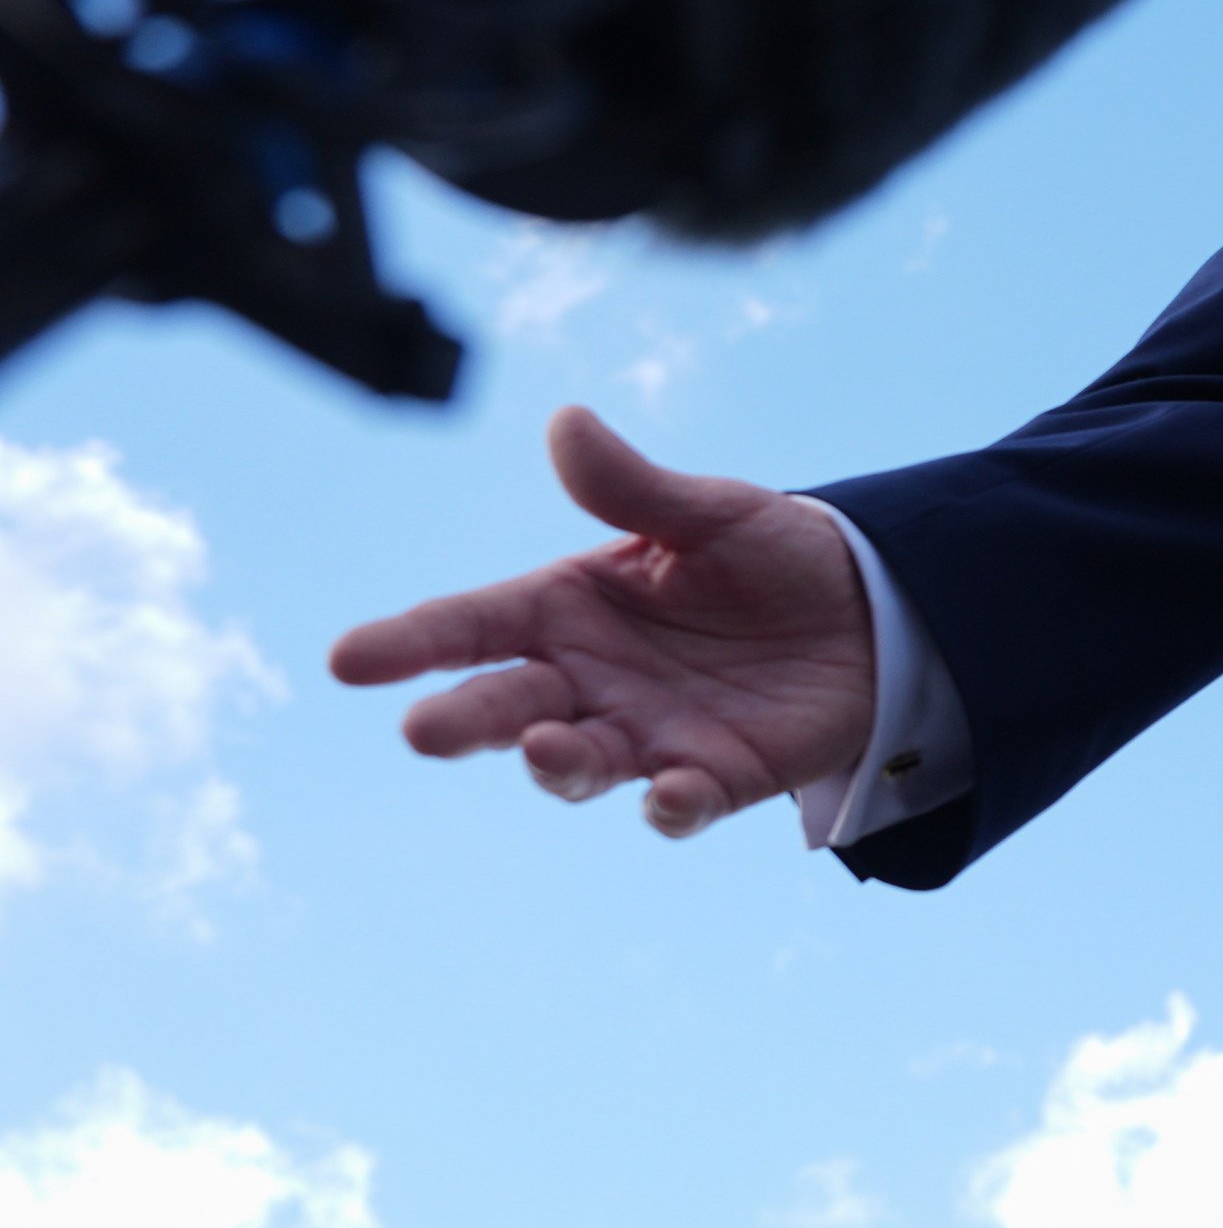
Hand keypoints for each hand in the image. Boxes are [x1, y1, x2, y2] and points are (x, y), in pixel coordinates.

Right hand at [329, 406, 875, 838]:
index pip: (470, 624)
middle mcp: (588, 680)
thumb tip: (567, 422)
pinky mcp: (716, 776)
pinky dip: (670, 805)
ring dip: (555, 764)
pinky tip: (667, 792)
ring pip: (577, 763)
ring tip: (544, 746)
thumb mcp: (710, 510)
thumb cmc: (771, 555)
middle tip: (424, 730)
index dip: (408, 642)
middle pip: (504, 706)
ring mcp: (646, 735)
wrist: (871, 610)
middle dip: (463, 722)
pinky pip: (681, 803)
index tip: (346, 660)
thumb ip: (634, 486)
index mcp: (566, 607)